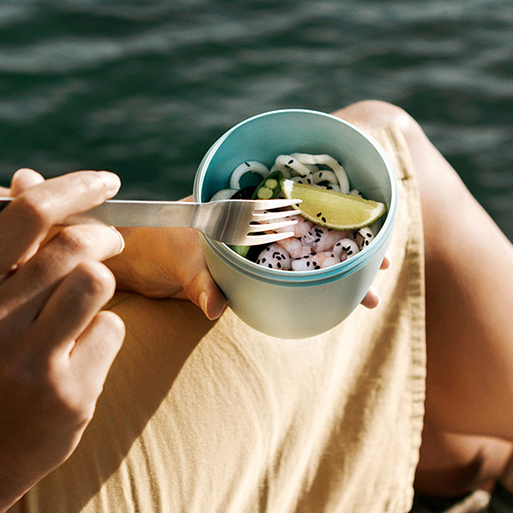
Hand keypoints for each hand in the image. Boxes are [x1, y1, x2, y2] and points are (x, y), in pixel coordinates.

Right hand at [0, 168, 127, 512]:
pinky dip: (104, 332)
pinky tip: (79, 352)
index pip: (27, 215)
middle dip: (104, 237)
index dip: (75, 188)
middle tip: (110, 243)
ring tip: (90, 297)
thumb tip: (27, 177)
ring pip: (97, 284)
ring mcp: (30, 362)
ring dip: (103, 282)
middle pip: (73, 247)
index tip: (106, 182)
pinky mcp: (68, 394)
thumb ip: (4, 242)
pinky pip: (111, 331)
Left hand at [106, 204, 393, 315]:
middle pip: (315, 228)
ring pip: (307, 255)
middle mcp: (255, 222)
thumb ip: (198, 283)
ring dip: (337, 270)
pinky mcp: (249, 274)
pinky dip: (313, 287)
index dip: (341, 218)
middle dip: (351, 246)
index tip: (373, 236)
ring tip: (368, 294)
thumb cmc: (149, 247)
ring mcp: (255, 248)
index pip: (304, 204)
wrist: (126, 260)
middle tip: (385, 268)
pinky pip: (289, 278)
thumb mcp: (177, 261)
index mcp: (245, 206)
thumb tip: (216, 308)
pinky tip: (335, 302)